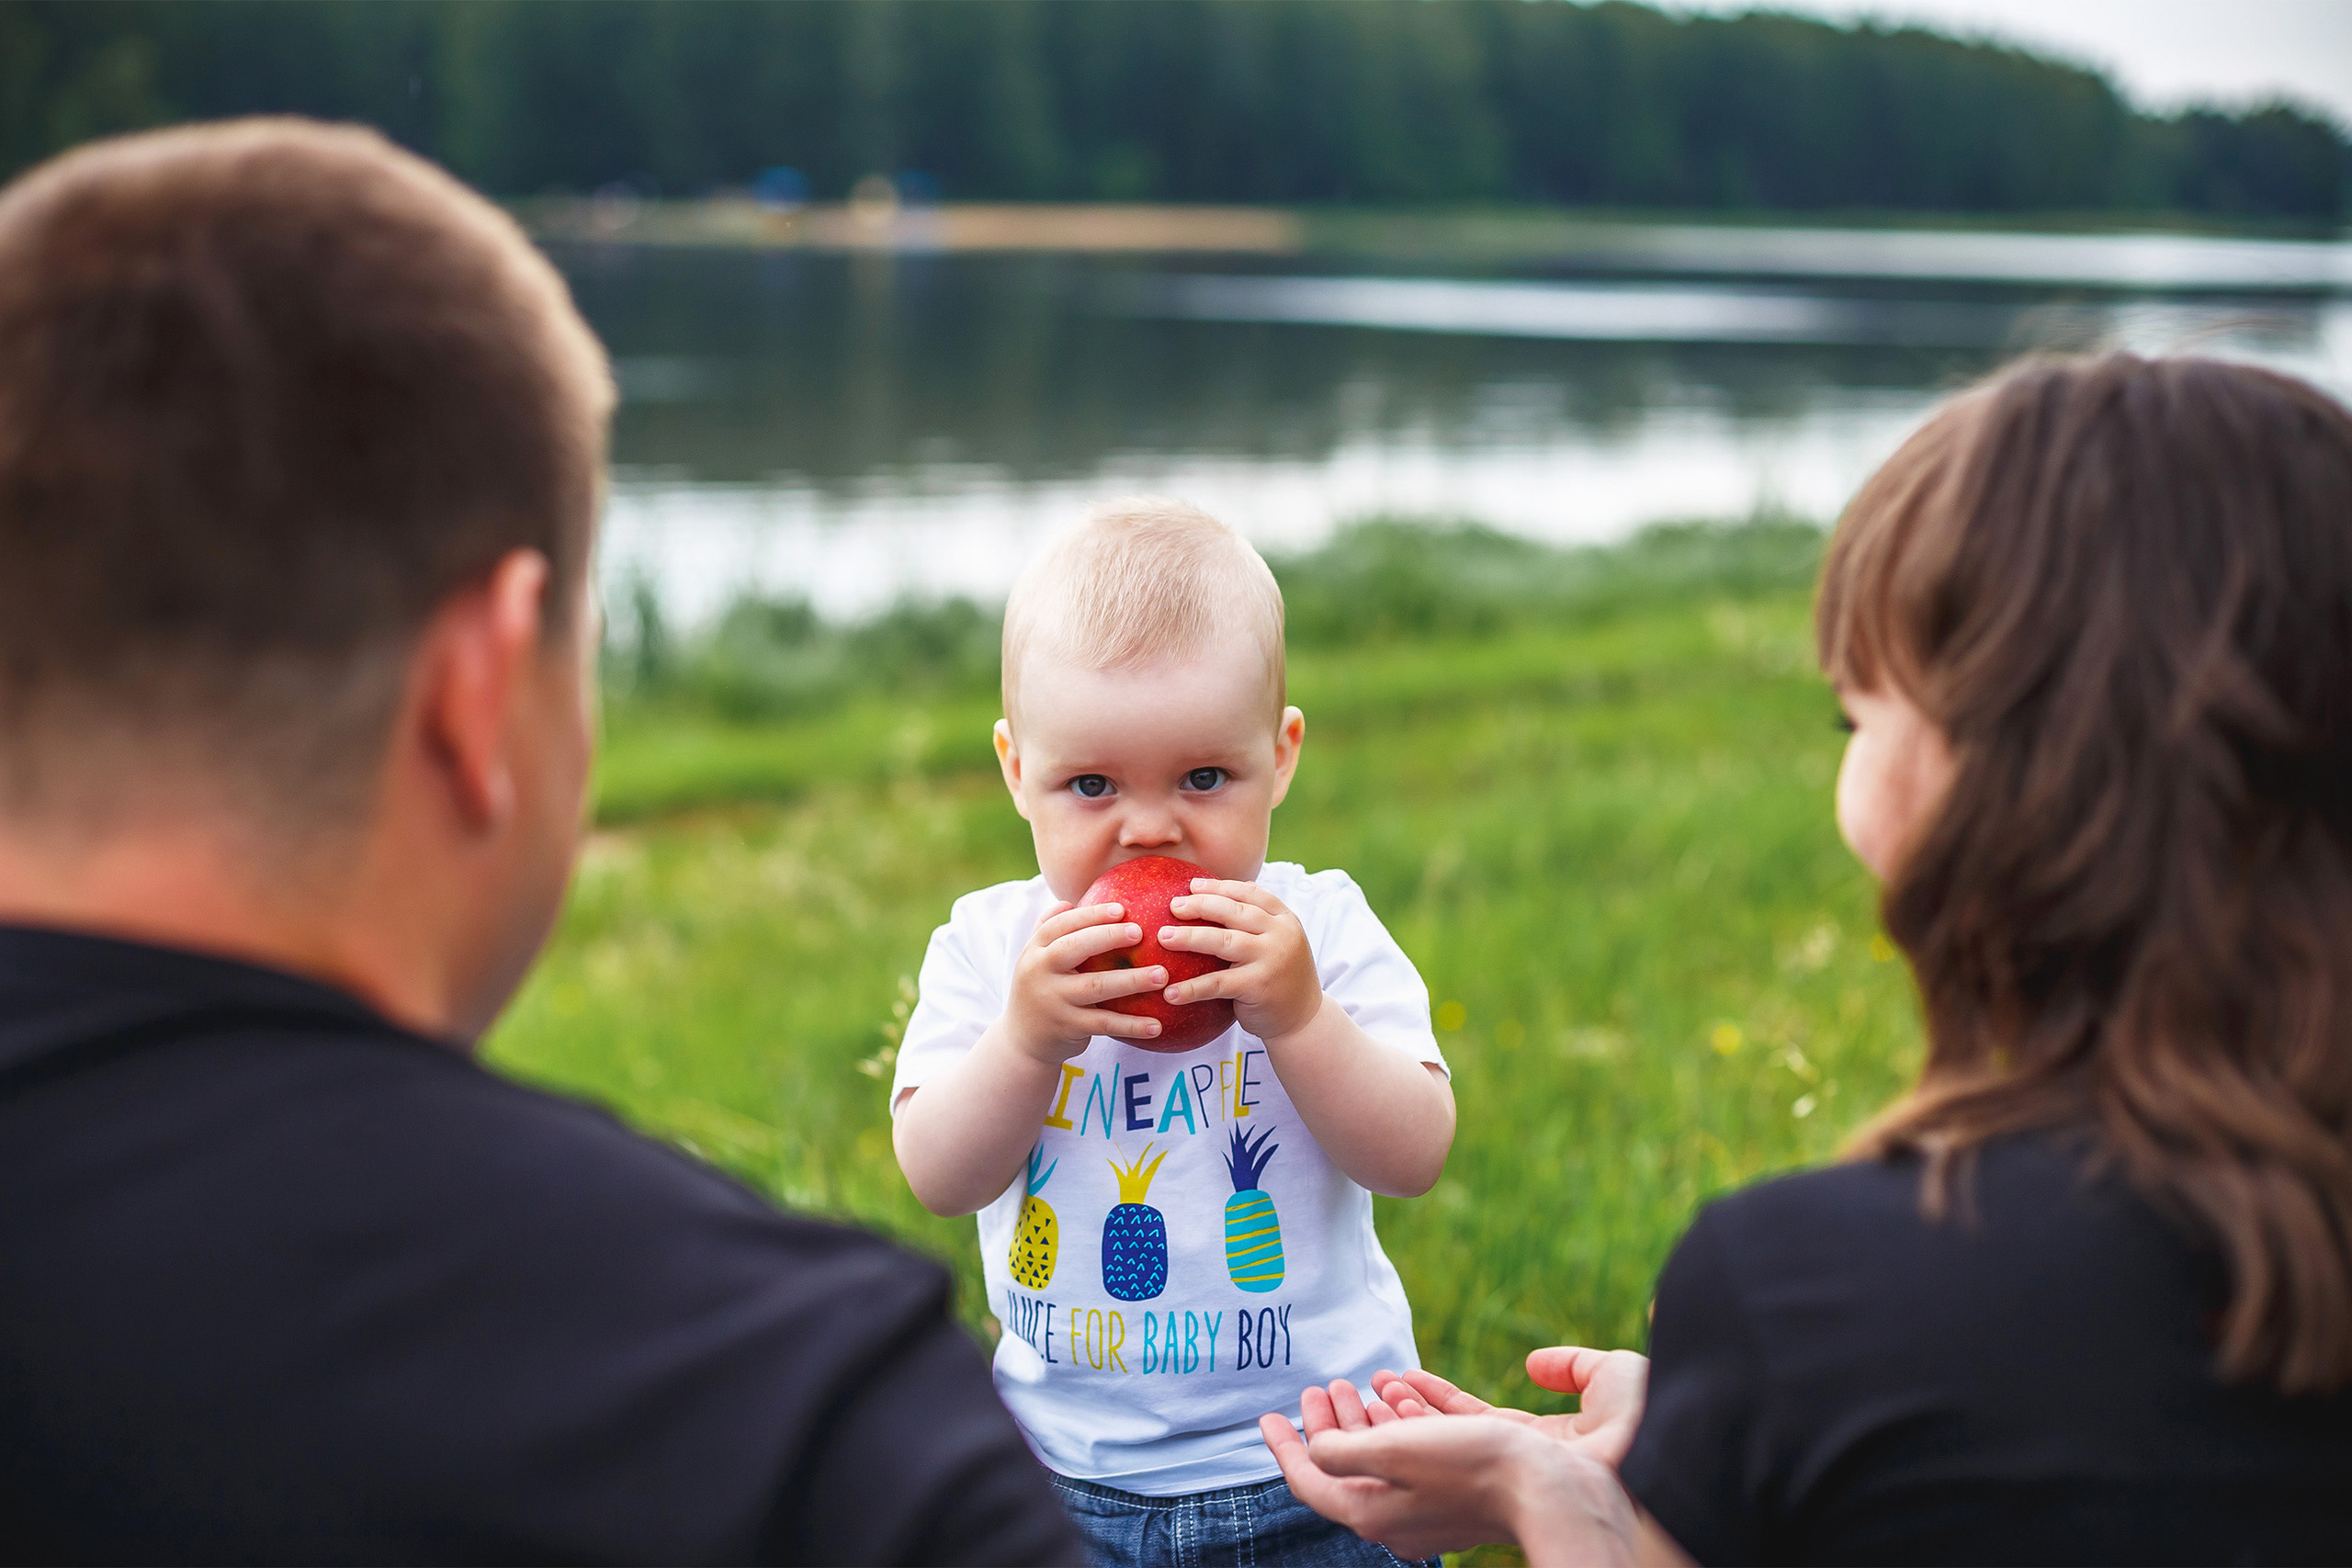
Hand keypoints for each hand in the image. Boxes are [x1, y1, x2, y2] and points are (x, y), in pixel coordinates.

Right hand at [1002, 901, 1169, 1064]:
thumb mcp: (1037, 960)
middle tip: (1141, 932)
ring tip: (1162, 975)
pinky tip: (1157, 1024)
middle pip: (1075, 948)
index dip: (1090, 914)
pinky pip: (1104, 1023)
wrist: (1022, 1040)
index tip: (1121, 909)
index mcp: (1034, 950)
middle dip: (1109, 937)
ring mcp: (1053, 1001)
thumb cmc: (1040, 989)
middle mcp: (1039, 972)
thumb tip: (1068, 901)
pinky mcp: (1067, 1027)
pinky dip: (1131, 1024)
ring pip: (1096, 986)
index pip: (1060, 924)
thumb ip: (1048, 930)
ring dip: (1131, 980)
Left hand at [1160, 878, 1322, 1042]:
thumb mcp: (1277, 942)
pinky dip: (1191, 988)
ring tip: (1163, 937)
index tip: (1192, 885)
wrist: (1303, 1019)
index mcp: (1284, 919)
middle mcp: (1280, 935)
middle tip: (1173, 906)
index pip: (1250, 893)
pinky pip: (1217, 983)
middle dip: (1201, 905)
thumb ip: (1255, 921)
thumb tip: (1214, 893)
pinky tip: (1170, 993)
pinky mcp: (1258, 987)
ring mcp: (1270, 959)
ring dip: (1190, 938)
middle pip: (1234, 912)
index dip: (1220, 887)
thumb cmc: (1280, 976)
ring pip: (1223, 941)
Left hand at [1259, 1399, 1636, 1566]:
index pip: (1310, 1482)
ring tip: (1356, 1383)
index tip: (1265, 1416)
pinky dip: (1403, 1423)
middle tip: (1320, 1387)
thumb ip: (1342, 1450)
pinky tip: (1402, 1391)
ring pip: (1383, 1461)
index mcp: (1371, 1514)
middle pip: (1346, 1469)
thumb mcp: (1393, 1451)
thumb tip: (1316, 1449)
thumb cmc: (1472, 1467)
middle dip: (1329, 1425)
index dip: (1283, 1447)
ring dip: (1366, 1419)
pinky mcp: (1458, 1495)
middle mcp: (1396, 1519)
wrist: (1553, 1490)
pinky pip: (1417, 1457)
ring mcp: (1428, 1511)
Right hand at [1374, 1347, 1647, 1468]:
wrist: (1650, 1456)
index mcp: (1548, 1447)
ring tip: (1368, 1390)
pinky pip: (1434, 1452)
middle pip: (1448, 1437)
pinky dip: (1405, 1429)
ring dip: (1396, 1419)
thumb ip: (1570, 1366)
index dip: (1441, 1400)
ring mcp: (1501, 1473)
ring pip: (1434, 1447)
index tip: (1405, 1379)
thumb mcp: (1608, 1377)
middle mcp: (1518, 1464)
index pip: (1481, 1420)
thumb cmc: (1641, 1420)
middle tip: (1370, 1387)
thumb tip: (1534, 1365)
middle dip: (1407, 1411)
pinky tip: (1386, 1402)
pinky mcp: (1483, 1476)